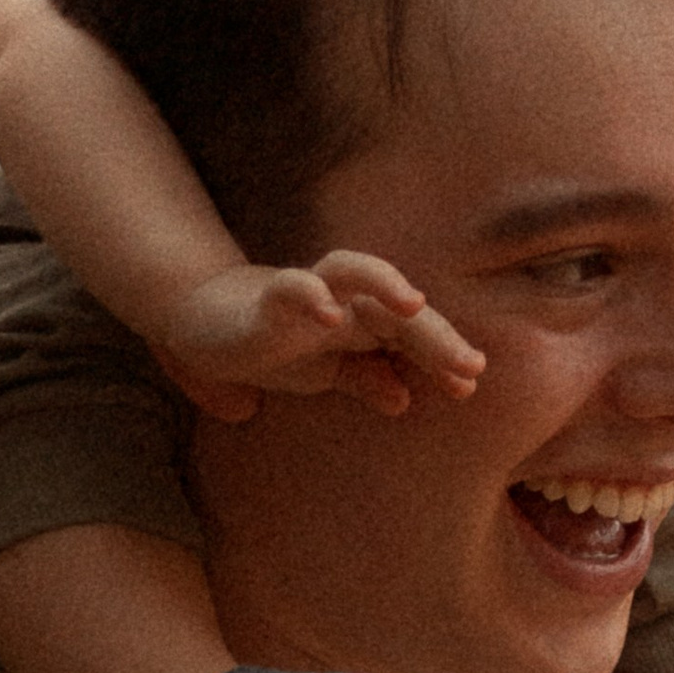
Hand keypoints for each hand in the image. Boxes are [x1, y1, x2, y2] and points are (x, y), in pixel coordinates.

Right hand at [156, 254, 486, 423]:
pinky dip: (308, 296)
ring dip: (384, 283)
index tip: (469, 383)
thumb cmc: (278, 345)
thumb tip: (403, 400)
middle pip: (398, 308)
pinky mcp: (265, 298)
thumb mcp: (328, 373)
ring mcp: (307, 295)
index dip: (443, 354)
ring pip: (351, 272)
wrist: (203, 324)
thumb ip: (366, 381)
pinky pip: (289, 287)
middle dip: (436, 334)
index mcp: (365, 323)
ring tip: (414, 303)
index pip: (415, 334)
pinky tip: (329, 315)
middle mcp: (344, 302)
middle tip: (470, 364)